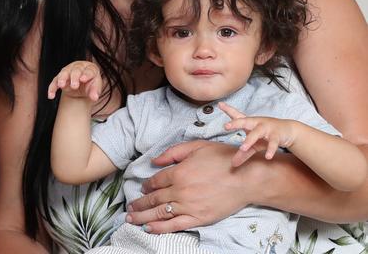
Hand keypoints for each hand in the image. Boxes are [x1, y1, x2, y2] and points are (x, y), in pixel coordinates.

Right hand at [46, 61, 101, 101]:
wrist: (82, 86)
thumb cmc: (90, 84)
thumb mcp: (95, 88)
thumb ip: (95, 92)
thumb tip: (94, 98)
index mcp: (90, 68)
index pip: (89, 71)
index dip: (86, 75)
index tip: (83, 79)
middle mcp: (78, 67)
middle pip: (76, 70)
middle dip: (74, 77)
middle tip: (74, 86)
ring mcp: (68, 71)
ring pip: (64, 73)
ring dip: (62, 79)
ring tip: (61, 85)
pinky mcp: (60, 77)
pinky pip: (55, 82)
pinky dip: (52, 88)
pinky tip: (51, 95)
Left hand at [126, 141, 251, 233]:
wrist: (247, 177)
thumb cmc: (223, 158)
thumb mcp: (196, 146)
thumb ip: (173, 152)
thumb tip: (154, 160)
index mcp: (179, 172)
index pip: (156, 181)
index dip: (147, 186)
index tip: (142, 189)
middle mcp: (180, 190)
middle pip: (154, 199)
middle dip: (139, 204)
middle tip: (129, 208)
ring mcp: (189, 206)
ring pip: (160, 213)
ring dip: (143, 217)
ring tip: (131, 219)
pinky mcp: (199, 218)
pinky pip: (175, 225)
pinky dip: (160, 228)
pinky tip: (150, 229)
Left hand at [219, 102, 297, 166]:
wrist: (288, 130)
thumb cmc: (266, 135)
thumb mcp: (254, 144)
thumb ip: (243, 153)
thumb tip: (233, 164)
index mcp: (249, 122)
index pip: (237, 115)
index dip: (228, 110)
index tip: (220, 105)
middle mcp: (256, 123)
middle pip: (244, 121)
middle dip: (235, 123)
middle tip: (226, 126)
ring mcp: (266, 128)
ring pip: (257, 133)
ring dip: (249, 140)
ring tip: (242, 148)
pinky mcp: (276, 135)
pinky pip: (273, 143)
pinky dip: (270, 150)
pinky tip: (268, 156)